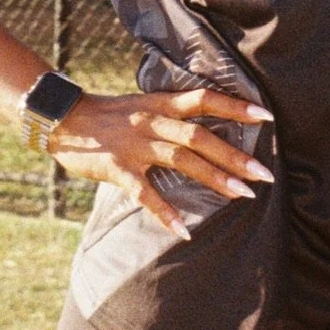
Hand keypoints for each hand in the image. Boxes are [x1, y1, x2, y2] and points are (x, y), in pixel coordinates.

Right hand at [48, 86, 273, 239]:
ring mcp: (135, 144)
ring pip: (181, 159)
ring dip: (214, 177)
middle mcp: (152, 121)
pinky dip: (165, 212)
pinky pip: (145, 192)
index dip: (235, 107)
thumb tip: (206, 129)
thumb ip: (171, 115)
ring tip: (242, 195)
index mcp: (161, 103)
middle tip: (265, 174)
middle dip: (235, 155)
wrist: (63, 118)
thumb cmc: (107, 116)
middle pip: (200, 136)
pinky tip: (184, 230)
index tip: (267, 118)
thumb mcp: (142, 105)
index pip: (204, 99)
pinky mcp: (117, 167)